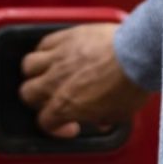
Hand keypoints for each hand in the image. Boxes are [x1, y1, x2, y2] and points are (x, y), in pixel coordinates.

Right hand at [19, 25, 150, 139]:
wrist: (135, 54)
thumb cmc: (129, 85)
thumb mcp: (117, 115)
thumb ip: (102, 119)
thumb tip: (101, 120)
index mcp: (66, 105)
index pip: (45, 121)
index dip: (55, 127)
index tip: (69, 125)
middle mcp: (55, 81)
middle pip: (27, 93)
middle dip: (37, 101)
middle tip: (52, 101)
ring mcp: (57, 56)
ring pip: (28, 65)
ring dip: (35, 73)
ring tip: (47, 76)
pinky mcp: (64, 36)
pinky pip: (43, 43)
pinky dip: (45, 51)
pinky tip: (55, 55)